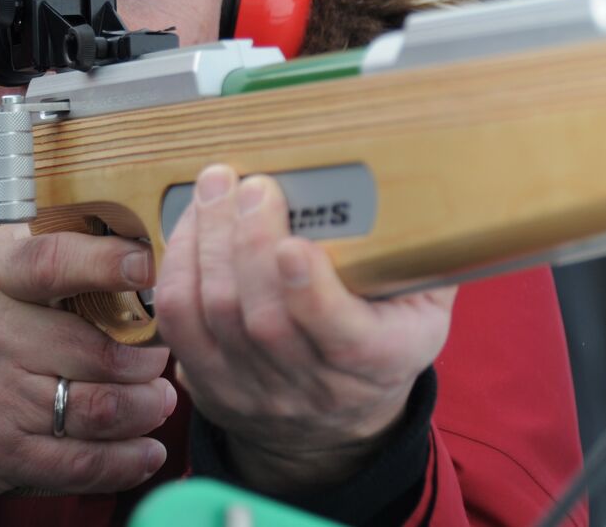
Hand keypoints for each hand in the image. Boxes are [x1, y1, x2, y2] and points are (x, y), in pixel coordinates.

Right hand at [0, 227, 174, 497]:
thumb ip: (40, 249)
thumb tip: (123, 237)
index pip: (54, 263)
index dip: (108, 263)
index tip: (148, 266)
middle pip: (96, 353)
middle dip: (149, 362)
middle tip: (163, 362)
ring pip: (98, 410)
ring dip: (146, 410)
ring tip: (159, 401)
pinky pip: (75, 464)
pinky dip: (123, 462)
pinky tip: (146, 452)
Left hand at [156, 166, 454, 492]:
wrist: (339, 424)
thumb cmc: (386, 337)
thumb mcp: (427, 305)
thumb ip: (427, 254)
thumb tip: (427, 180)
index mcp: (382, 360)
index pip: (342, 339)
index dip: (311, 293)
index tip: (293, 243)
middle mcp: (315, 388)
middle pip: (264, 321)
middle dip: (248, 244)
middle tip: (249, 185)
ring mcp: (256, 394)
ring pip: (214, 318)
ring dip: (207, 244)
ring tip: (215, 187)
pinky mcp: (211, 388)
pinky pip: (179, 327)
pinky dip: (178, 268)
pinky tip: (190, 225)